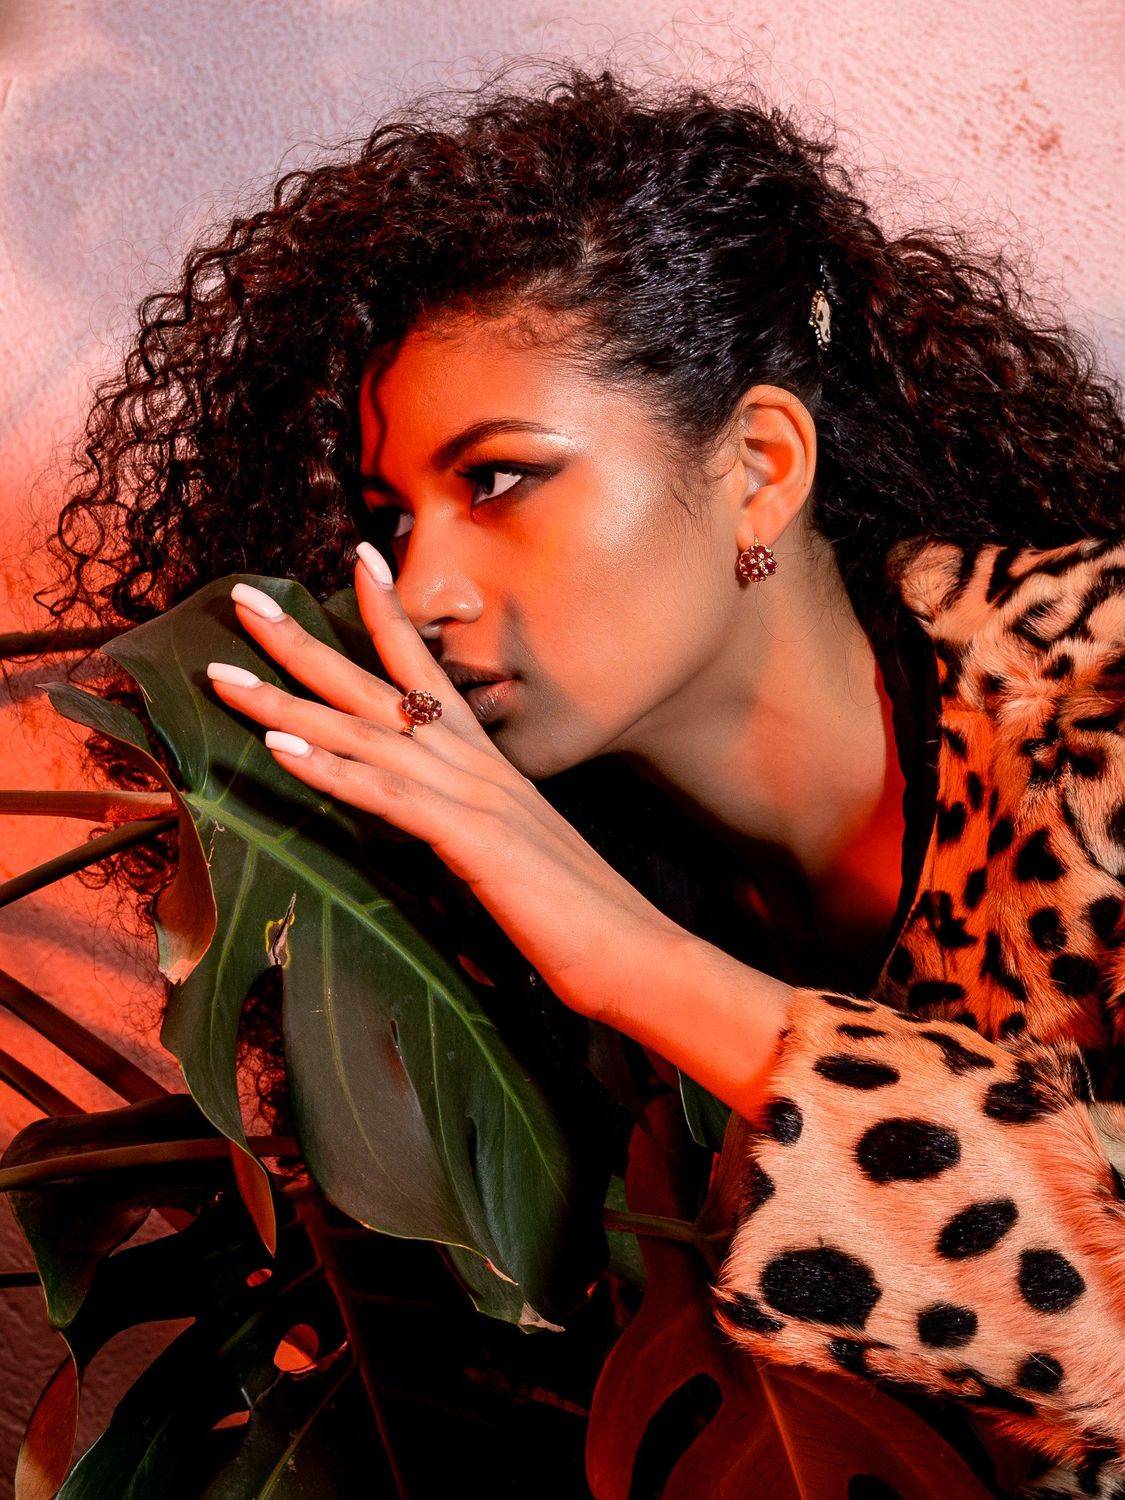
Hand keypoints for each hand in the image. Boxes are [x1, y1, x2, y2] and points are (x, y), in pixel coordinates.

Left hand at [204, 544, 682, 1026]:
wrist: (637, 954)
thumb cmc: (575, 913)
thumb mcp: (509, 852)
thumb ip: (466, 821)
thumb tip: (429, 814)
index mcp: (484, 763)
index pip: (427, 670)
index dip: (387, 613)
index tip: (357, 558)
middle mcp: (475, 764)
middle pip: (376, 687)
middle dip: (301, 644)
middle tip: (242, 601)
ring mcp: (475, 797)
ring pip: (366, 734)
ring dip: (286, 703)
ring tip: (221, 674)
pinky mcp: (473, 841)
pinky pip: (390, 796)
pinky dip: (333, 769)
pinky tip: (280, 749)